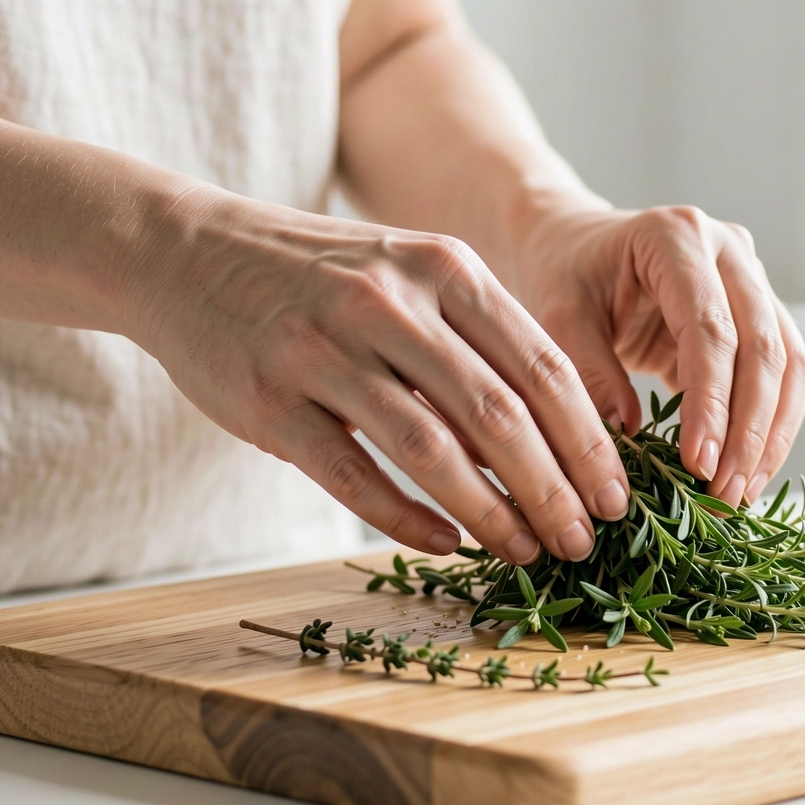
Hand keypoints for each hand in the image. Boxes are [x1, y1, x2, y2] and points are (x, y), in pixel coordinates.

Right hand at [126, 189, 630, 562]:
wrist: (185, 250)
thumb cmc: (323, 276)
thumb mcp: (412, 274)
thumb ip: (481, 340)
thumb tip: (563, 437)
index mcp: (445, 269)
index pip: (545, 367)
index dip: (590, 442)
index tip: (618, 496)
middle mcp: (391, 304)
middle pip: (501, 415)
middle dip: (556, 490)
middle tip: (585, 540)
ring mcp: (326, 352)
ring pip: (433, 451)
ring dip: (492, 515)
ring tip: (527, 553)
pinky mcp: (271, 402)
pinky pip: (356, 477)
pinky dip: (410, 520)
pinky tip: (448, 545)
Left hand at [504, 205, 804, 507]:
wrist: (574, 244)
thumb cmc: (563, 275)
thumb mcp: (558, 318)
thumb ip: (590, 372)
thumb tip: (630, 435)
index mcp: (675, 237)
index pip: (710, 329)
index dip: (711, 403)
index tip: (699, 465)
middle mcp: (729, 249)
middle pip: (763, 347)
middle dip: (749, 430)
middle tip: (724, 494)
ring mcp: (753, 278)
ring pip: (789, 363)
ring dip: (770, 434)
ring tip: (740, 493)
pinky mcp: (762, 312)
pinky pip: (786, 374)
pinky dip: (772, 426)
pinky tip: (749, 471)